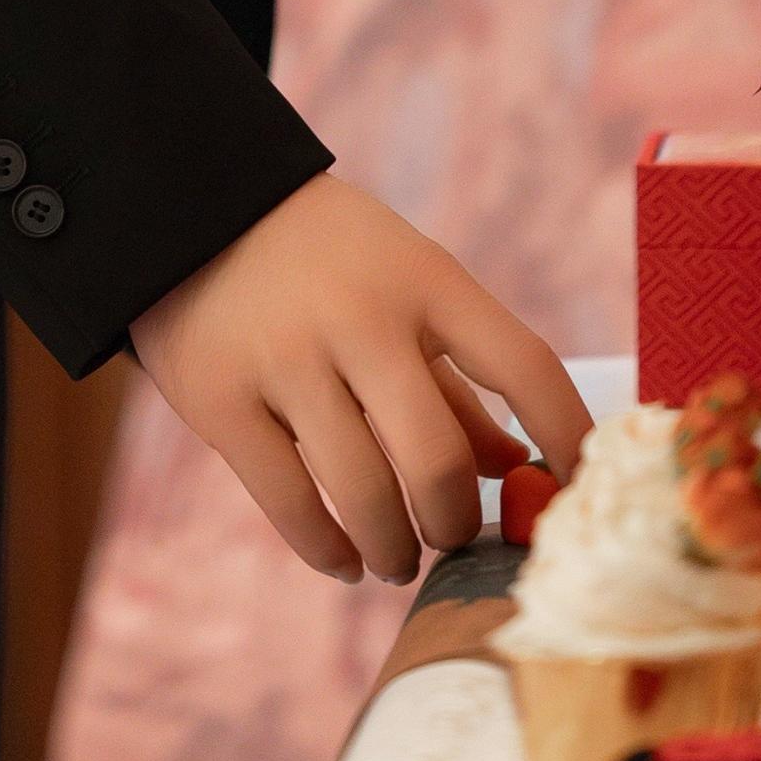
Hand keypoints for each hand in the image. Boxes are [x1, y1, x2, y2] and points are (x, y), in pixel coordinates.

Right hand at [128, 171, 585, 583]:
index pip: (526, 366)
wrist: (186, 201)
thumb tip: (523, 473)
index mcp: (421, 276)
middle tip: (447, 533)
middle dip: (453, 521)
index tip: (575, 493)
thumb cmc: (324, 259)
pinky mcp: (220, 400)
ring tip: (395, 556)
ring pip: (366, 497)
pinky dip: (330, 553)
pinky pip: (292, 508)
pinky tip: (346, 559)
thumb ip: (461, 381)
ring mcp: (284, 357)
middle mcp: (357, 314)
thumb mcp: (402, 286)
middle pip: (438, 461)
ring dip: (395, 549)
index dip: (569, 438)